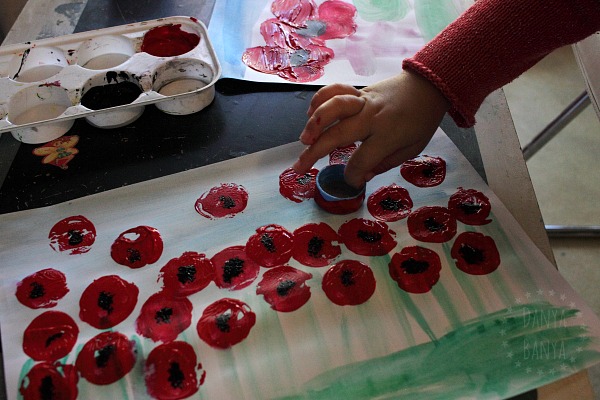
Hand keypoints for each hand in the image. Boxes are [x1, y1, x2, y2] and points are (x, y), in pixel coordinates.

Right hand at [292, 70, 449, 187]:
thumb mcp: (411, 149)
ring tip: (304, 139)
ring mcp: (363, 101)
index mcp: (388, 135)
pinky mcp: (358, 91)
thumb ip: (385, 163)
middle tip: (299, 167)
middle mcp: (372, 117)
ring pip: (333, 107)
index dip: (353, 175)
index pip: (362, 160)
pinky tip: (310, 113)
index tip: (351, 181)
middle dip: (316, 152)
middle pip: (338, 134)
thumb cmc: (421, 121)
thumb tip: (361, 174)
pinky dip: (320, 99)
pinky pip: (335, 90)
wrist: (428, 86)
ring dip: (315, 122)